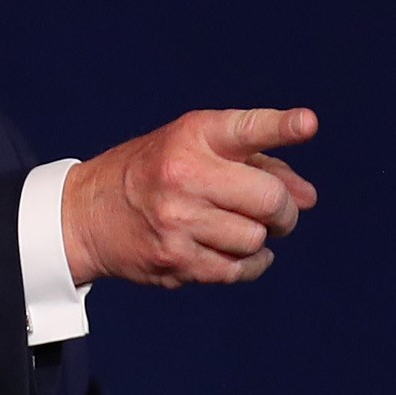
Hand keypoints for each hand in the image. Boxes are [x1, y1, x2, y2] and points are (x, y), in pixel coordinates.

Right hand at [61, 107, 317, 287]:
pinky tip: (235, 252)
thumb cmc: (155, 173)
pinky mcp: (174, 260)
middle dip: (284, 211)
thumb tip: (308, 199)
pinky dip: (248, 264)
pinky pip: (238, 270)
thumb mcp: (197, 149)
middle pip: (269, 200)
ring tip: (238, 229)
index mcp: (192, 136)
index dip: (281, 126)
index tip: (307, 124)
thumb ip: (259, 164)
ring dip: (258, 238)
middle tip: (275, 212)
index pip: (246, 129)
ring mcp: (177, 221)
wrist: (87, 213)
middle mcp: (183, 175)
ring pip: (256, 240)